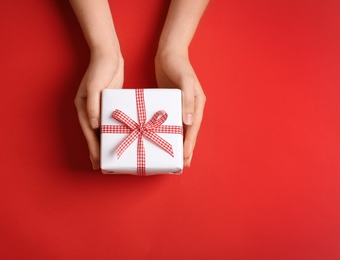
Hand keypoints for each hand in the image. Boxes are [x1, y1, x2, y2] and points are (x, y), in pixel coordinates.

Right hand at [74, 49, 123, 168]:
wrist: (109, 54)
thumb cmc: (101, 68)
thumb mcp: (96, 85)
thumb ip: (93, 104)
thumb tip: (93, 124)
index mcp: (83, 106)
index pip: (88, 132)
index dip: (92, 147)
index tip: (96, 161)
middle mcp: (89, 109)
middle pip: (93, 134)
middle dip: (96, 150)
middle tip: (102, 166)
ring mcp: (98, 106)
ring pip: (100, 130)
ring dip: (104, 143)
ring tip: (109, 158)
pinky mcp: (108, 103)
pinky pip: (109, 122)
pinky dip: (112, 132)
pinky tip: (118, 138)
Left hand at [155, 49, 205, 166]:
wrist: (168, 52)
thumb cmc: (178, 65)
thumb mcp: (184, 80)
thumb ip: (187, 100)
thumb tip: (189, 121)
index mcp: (197, 103)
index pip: (193, 128)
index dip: (189, 143)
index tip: (185, 157)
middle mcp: (190, 107)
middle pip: (189, 132)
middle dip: (186, 148)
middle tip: (182, 165)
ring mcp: (181, 106)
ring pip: (181, 129)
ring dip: (178, 143)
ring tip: (175, 158)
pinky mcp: (170, 103)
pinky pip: (171, 121)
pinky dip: (170, 132)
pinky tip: (165, 139)